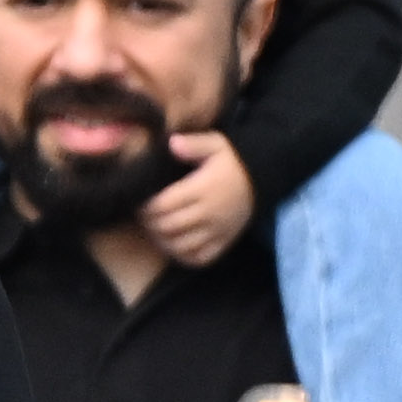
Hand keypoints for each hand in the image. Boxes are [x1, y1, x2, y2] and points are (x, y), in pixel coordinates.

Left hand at [140, 131, 259, 267]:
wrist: (262, 179)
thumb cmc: (232, 161)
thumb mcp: (216, 144)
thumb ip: (193, 144)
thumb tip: (172, 143)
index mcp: (202, 189)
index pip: (163, 205)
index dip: (145, 207)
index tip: (139, 202)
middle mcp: (209, 213)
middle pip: (168, 227)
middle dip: (149, 223)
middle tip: (143, 216)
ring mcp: (218, 230)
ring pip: (181, 246)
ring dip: (162, 241)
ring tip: (154, 230)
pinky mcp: (225, 241)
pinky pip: (200, 258)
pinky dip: (182, 256)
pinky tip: (173, 245)